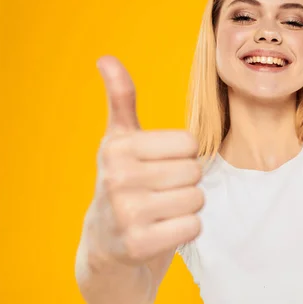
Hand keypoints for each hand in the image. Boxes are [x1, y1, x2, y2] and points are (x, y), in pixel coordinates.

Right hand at [88, 56, 203, 265]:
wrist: (105, 246)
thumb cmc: (123, 184)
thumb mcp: (119, 141)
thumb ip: (121, 99)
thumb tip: (106, 57)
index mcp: (117, 147)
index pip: (190, 143)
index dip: (182, 157)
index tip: (159, 167)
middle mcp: (117, 177)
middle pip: (195, 171)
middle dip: (185, 183)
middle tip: (160, 193)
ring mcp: (126, 213)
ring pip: (197, 198)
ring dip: (187, 207)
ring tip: (160, 211)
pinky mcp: (139, 245)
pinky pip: (194, 226)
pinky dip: (186, 230)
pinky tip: (162, 230)